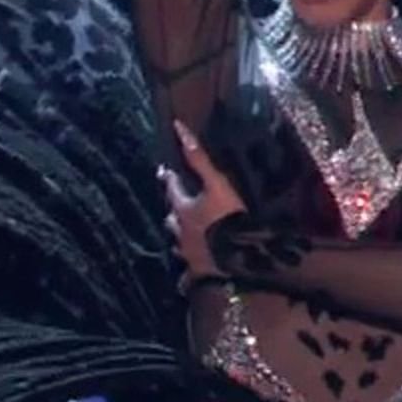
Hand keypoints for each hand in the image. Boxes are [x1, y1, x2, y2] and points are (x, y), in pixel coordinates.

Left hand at [161, 120, 246, 284]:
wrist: (237, 260)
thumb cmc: (227, 218)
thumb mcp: (217, 183)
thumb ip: (199, 158)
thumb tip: (178, 127)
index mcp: (182, 208)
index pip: (171, 188)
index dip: (168, 177)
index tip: (164, 170)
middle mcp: (180, 231)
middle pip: (170, 217)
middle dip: (172, 209)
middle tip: (177, 204)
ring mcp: (187, 253)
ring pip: (177, 242)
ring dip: (180, 236)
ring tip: (187, 233)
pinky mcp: (197, 272)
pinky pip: (188, 273)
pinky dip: (188, 271)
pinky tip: (191, 274)